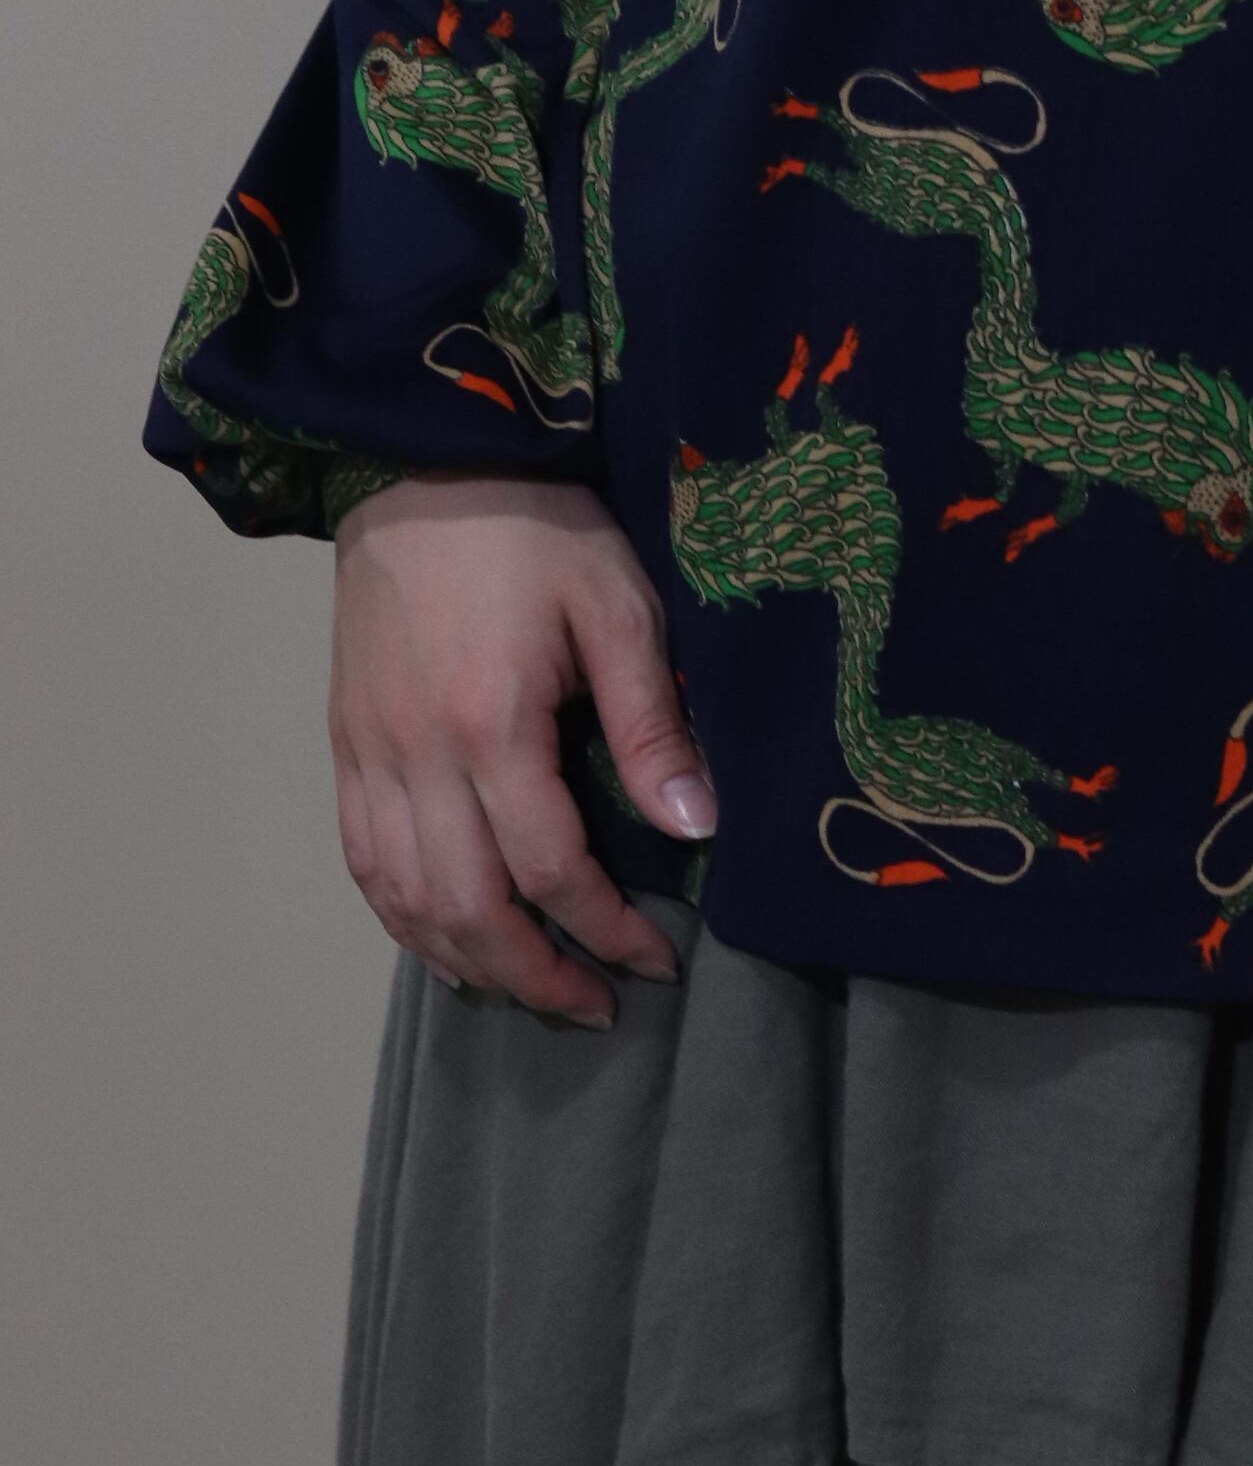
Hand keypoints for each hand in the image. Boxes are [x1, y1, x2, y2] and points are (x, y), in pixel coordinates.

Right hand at [329, 474, 711, 1024]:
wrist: (422, 463)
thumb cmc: (534, 525)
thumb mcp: (617, 606)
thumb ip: (652, 724)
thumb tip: (695, 827)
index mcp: (491, 725)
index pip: (550, 870)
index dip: (606, 930)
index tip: (657, 960)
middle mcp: (416, 756)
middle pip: (467, 909)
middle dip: (535, 974)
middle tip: (596, 1002)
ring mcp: (368, 754)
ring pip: (403, 901)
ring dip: (466, 961)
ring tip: (528, 988)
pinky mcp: (343, 744)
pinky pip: (362, 861)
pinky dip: (402, 918)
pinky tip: (445, 939)